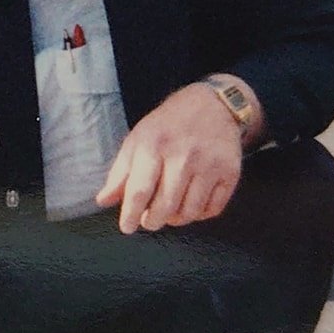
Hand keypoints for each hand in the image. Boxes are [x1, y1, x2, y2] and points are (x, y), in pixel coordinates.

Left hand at [96, 82, 248, 233]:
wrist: (212, 105)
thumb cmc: (168, 125)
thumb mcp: (138, 139)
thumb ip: (120, 172)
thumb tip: (103, 201)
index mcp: (154, 146)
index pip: (139, 190)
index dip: (130, 214)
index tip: (127, 227)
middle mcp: (183, 156)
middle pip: (165, 207)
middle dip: (153, 221)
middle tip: (149, 220)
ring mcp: (209, 165)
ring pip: (190, 212)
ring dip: (176, 219)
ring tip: (169, 211)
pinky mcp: (230, 172)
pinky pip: (212, 209)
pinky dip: (199, 214)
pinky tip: (191, 204)